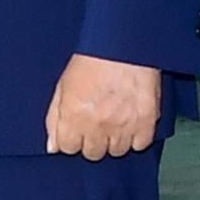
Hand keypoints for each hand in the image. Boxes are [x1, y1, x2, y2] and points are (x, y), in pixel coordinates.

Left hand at [45, 54, 161, 159]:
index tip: (76, 131)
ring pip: (117, 151)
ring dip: (114, 140)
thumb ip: (54, 119)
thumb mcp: (63, 86)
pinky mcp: (146, 122)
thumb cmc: (92, 61)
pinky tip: (131, 122)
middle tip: (96, 124)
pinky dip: (136, 137)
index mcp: (73, 116)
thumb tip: (53, 147)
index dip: (71, 139)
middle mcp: (97, 126)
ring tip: (115, 121)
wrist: (124, 45)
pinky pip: (140, 145)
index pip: (67, 149)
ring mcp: (123, 126)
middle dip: (92, 141)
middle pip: (92, 154)